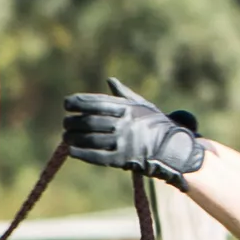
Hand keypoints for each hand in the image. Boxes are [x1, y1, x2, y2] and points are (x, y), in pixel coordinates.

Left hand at [64, 85, 204, 181]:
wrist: (173, 149)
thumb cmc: (156, 125)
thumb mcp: (144, 106)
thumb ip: (124, 94)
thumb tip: (110, 80)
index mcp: (128, 108)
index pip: (97, 102)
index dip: (79, 102)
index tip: (66, 104)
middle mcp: (125, 124)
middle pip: (90, 121)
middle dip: (73, 121)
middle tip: (66, 123)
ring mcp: (124, 142)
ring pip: (90, 138)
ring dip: (74, 137)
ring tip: (65, 136)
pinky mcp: (122, 159)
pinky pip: (97, 156)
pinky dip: (82, 153)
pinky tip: (72, 150)